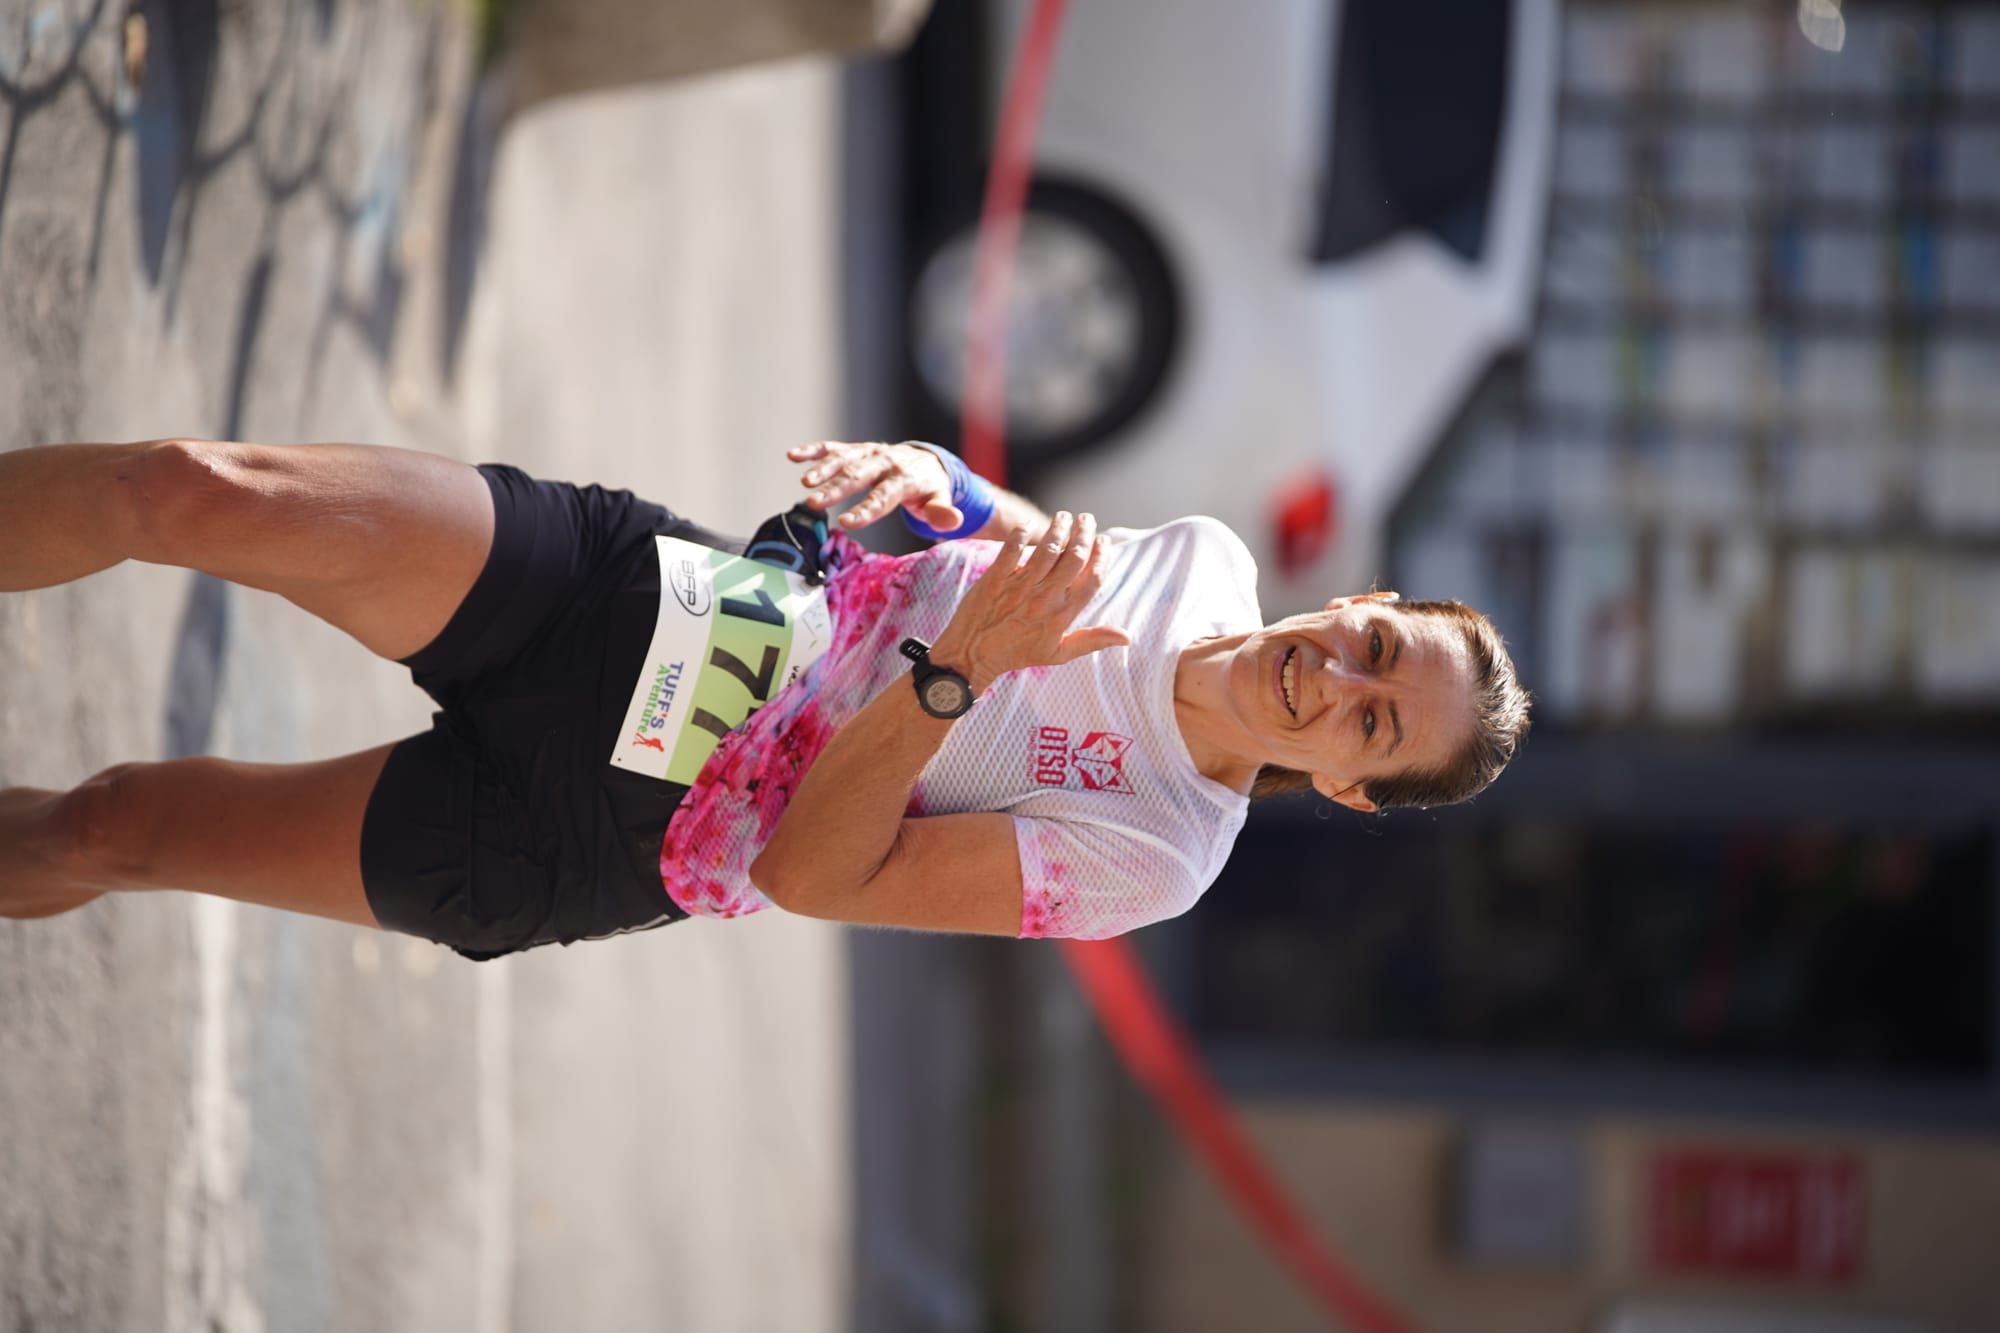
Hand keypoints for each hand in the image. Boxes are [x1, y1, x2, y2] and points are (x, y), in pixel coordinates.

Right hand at [787, 440, 960, 531]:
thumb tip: (954, 521)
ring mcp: (869, 453)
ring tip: (805, 483)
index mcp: (905, 478)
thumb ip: (942, 513)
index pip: (883, 496)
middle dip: (836, 490)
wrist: (927, 462)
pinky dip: (814, 450)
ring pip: (843, 460)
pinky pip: (833, 447)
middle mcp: (885, 462)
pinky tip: (793, 456)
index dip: (866, 510)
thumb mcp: (939, 501)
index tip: (846, 523)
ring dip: (823, 470)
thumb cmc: (930, 489)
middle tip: (815, 504)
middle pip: (858, 476)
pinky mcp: (857, 449)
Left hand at [929, 511, 1131, 692]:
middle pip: (1074, 558)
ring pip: (1047, 549)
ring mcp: (1019, 589)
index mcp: (1063, 615)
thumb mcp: (1059, 654)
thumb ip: (1093, 640)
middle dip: (1085, 533)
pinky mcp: (994, 580)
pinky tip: (1029, 526)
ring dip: (1059, 528)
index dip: (1102, 556)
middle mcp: (1045, 600)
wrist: (971, 656)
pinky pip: (1011, 550)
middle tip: (1087, 519)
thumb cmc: (1017, 654)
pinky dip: (1021, 535)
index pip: (1093, 578)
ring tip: (1064, 516)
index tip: (1104, 540)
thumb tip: (1128, 637)